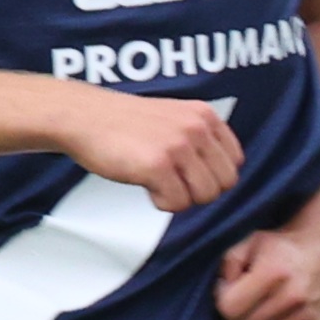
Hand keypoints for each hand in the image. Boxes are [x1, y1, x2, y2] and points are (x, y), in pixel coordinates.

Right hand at [54, 88, 240, 211]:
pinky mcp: (157, 165)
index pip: (234, 162)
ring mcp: (178, 145)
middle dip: (199, 191)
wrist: (85, 117)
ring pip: (204, 196)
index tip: (188, 173)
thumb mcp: (176, 118)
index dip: (212, 176)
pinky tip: (144, 183)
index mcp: (205, 116)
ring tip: (158, 181)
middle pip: (224, 183)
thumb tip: (220, 177)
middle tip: (172, 182)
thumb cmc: (126, 124)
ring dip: (180, 198)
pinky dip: (160, 202)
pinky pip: (177, 204)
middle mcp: (197, 128)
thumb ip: (200, 139)